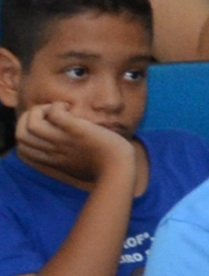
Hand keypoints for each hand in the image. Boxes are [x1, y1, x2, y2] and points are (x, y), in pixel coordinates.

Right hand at [13, 102, 133, 191]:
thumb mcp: (77, 165)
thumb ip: (65, 156)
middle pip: (20, 135)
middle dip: (29, 118)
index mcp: (51, 160)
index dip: (26, 133)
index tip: (45, 127)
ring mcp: (64, 141)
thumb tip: (62, 141)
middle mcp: (53, 151)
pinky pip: (55, 114)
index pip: (21, 148)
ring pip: (31, 123)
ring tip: (59, 108)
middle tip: (50, 113)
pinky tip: (69, 107)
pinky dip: (57, 106)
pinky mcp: (77, 131)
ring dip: (41, 110)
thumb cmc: (104, 166)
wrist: (120, 169)